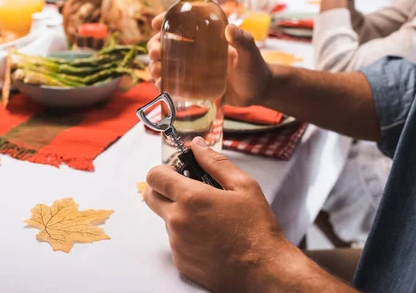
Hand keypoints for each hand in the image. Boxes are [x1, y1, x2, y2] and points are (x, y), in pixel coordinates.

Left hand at [144, 138, 295, 290]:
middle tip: (189, 192)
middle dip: (163, 190)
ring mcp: (177, 244)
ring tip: (210, 219)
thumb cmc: (257, 228)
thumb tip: (196, 145)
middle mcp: (177, 221)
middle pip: (150, 197)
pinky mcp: (181, 262)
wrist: (265, 271)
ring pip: (166, 220)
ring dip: (179, 214)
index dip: (163, 170)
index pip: (154, 176)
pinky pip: (175, 241)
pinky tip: (210, 237)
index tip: (177, 173)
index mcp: (191, 198)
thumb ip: (215, 162)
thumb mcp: (243, 186)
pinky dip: (187, 236)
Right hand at [148, 14, 271, 105]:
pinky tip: (159, 85)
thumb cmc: (256, 69)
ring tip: (156, 72)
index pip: (181, 23)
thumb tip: (230, 29)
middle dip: (154, 46)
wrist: (258, 93)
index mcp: (206, 36)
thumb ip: (244, 41)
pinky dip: (162, 83)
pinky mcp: (192, 86)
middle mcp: (196, 50)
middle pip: (167, 44)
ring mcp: (192, 69)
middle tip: (155, 53)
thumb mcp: (251, 53)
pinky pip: (172, 82)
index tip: (156, 23)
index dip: (165, 20)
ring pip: (165, 63)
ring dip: (155, 65)